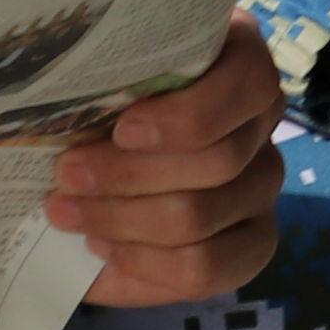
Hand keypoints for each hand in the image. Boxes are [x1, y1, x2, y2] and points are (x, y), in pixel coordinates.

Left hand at [54, 21, 288, 307]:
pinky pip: (208, 268)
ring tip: (67, 213)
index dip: (188, 115)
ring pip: (202, 216)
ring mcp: (265, 185)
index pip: (249, 82)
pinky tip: (102, 246)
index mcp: (241, 60)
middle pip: (218, 161)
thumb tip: (64, 105)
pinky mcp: (255, 242)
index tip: (122, 129)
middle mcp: (264, 121)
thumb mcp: (104, 80)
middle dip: (129, 174)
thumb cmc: (104, 106)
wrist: (105, 170)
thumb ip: (104, 81)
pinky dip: (144, 263)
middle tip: (65, 175)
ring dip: (122, 220)